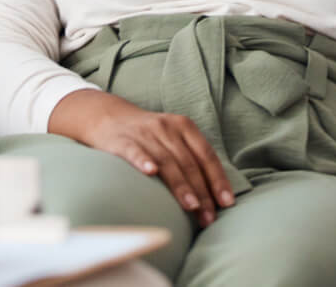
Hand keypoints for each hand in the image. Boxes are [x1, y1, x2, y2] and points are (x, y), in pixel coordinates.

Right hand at [48, 90, 234, 226]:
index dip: (218, 179)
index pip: (207, 155)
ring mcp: (146, 134)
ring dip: (182, 186)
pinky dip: (144, 161)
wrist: (108, 117)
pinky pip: (135, 151)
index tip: (227, 203)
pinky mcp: (122, 141)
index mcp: (185, 127)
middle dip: (203, 192)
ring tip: (193, 207)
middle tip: (210, 218)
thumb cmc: (148, 136)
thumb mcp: (172, 139)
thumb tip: (212, 194)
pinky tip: (151, 172)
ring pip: (168, 161)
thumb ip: (190, 159)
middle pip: (190, 163)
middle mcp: (168, 128)